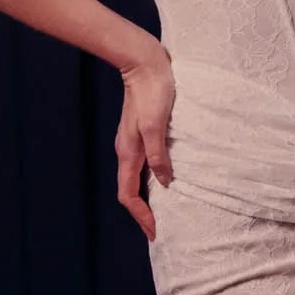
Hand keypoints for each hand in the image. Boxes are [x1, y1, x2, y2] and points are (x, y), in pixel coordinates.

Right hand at [116, 43, 174, 240]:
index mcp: (128, 152)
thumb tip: (165, 182)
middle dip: (143, 212)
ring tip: (165, 209)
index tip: (155, 232)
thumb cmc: (151, 91)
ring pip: (137, 178)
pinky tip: (166, 178)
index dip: (141, 216)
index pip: (129, 195)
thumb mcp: (156, 125)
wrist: (143, 62)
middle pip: (131, 190)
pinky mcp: (142, 132)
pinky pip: (145, 164)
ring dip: (149, 196)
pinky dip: (153, 178)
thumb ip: (158, 155)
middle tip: (160, 228)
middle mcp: (127, 150)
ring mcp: (134, 141)